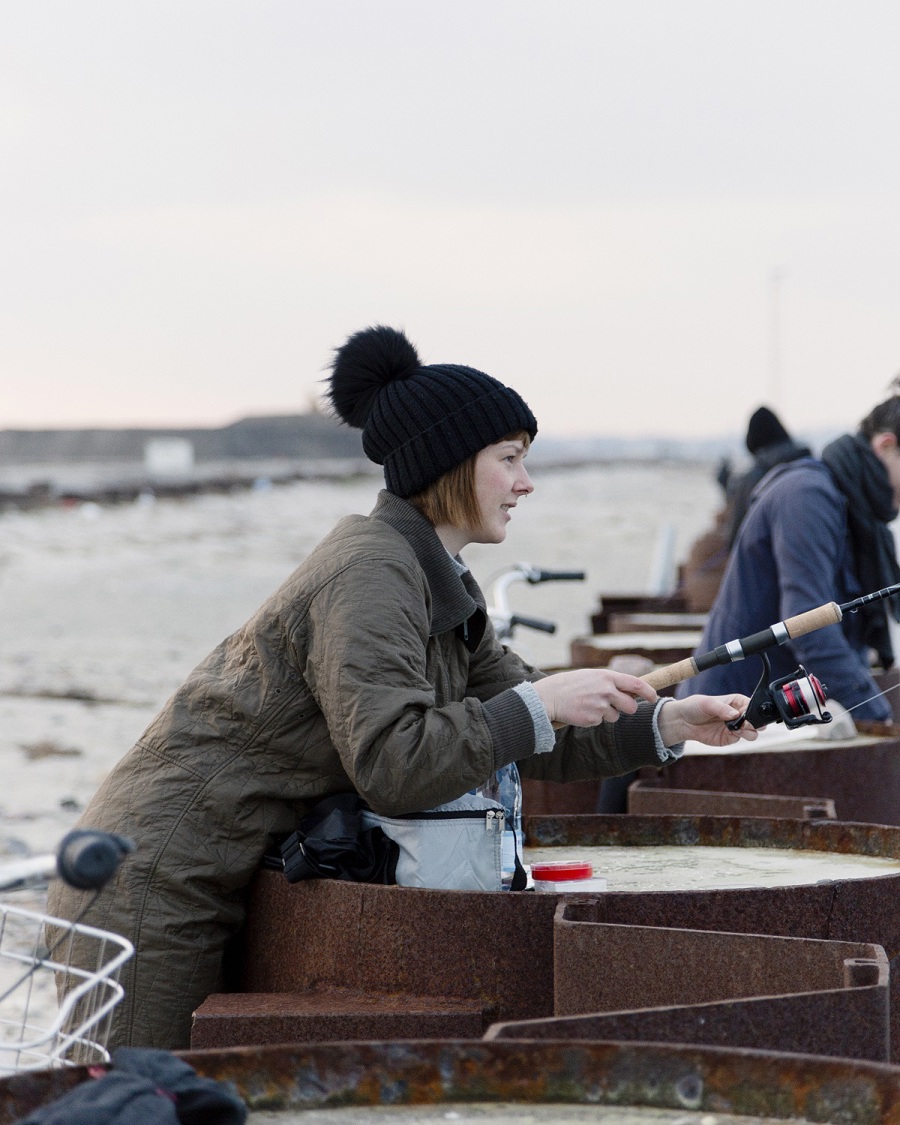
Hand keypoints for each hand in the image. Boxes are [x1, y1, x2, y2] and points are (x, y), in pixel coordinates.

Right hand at [532, 669, 657, 726]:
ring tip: (589, 705)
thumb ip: (610, 682)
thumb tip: (628, 691)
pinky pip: (601, 722)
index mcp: (607, 677)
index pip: (636, 684)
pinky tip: (582, 711)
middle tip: (616, 706)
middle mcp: (606, 691)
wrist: (548, 697)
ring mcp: (600, 705)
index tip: (654, 697)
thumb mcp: (591, 676)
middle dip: (627, 709)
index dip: (648, 692)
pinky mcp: (593, 719)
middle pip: (631, 706)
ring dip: (607, 714)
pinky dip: (594, 718)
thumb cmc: (569, 684)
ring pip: (615, 716)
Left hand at [657, 693, 758, 747]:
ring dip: (750, 732)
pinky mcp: (730, 738)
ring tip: (738, 729)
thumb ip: (722, 709)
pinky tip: (732, 733)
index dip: (754, 710)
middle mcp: (739, 714)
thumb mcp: (707, 704)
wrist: (683, 722)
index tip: (746, 714)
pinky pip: (741, 739)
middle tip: (746, 723)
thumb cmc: (695, 707)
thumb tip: (735, 715)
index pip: (752, 705)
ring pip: (753, 732)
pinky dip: (739, 737)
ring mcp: (736, 727)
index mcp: (736, 701)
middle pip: (757, 720)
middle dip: (756, 723)